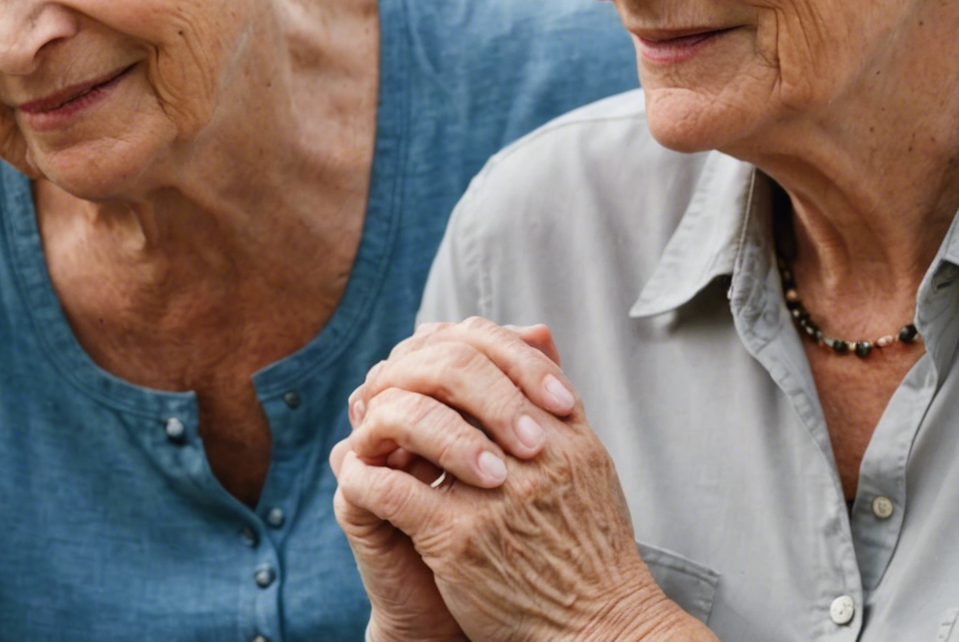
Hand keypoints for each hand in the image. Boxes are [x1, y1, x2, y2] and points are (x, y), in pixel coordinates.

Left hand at [336, 321, 711, 641]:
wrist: (599, 628)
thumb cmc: (589, 554)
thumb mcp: (588, 469)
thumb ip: (557, 412)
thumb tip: (534, 345)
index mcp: (565, 433)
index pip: (500, 354)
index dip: (450, 354)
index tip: (422, 371)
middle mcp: (534, 454)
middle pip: (455, 374)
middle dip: (409, 374)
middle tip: (384, 390)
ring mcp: (496, 495)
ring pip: (416, 420)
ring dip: (382, 420)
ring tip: (368, 432)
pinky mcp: (460, 538)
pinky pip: (392, 488)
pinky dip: (367, 477)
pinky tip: (359, 478)